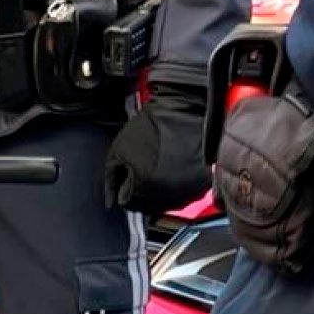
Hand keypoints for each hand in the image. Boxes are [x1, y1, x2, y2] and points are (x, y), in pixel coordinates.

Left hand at [104, 76, 212, 212]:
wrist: (185, 108)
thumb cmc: (153, 124)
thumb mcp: (119, 149)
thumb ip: (111, 178)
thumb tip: (111, 200)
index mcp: (146, 187)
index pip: (128, 202)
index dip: (124, 186)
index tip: (127, 174)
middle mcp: (169, 195)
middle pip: (147, 205)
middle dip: (141, 189)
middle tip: (144, 167)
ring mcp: (188, 192)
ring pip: (166, 202)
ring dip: (159, 189)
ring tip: (159, 165)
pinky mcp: (202, 185)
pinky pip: (185, 194)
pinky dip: (177, 185)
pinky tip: (174, 167)